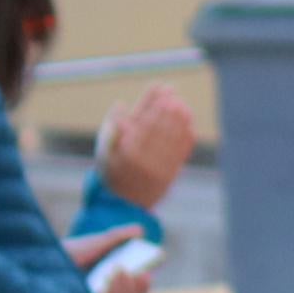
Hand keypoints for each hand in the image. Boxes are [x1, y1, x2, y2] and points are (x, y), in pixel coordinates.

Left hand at [66, 225, 155, 292]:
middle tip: (135, 273)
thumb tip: (140, 230)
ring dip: (121, 290)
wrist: (39, 262)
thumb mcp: (94, 243)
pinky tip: (104, 284)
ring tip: (119, 270)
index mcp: (112, 285)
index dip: (142, 287)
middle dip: (133, 287)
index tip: (146, 275)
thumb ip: (117, 237)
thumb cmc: (65, 254)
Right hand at [99, 88, 196, 212]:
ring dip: (180, 120)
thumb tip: (121, 103)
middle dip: (167, 108)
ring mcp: (158, 169)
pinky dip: (186, 137)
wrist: (122, 204)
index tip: (160, 89)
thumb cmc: (111, 171)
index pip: (143, 120)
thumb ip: (112, 126)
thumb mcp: (104, 149)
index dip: (153, 103)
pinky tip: (189, 124)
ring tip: (183, 105)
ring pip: (172, 139)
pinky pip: (180, 154)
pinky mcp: (169, 176)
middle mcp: (143, 160)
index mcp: (126, 151)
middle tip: (173, 92)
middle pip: (160, 127)